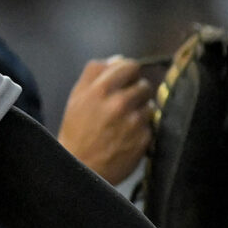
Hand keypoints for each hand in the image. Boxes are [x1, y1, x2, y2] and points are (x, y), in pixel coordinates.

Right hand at [57, 55, 154, 183]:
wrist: (80, 168)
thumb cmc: (76, 132)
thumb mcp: (76, 98)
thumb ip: (94, 74)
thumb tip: (118, 60)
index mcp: (100, 89)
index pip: (129, 65)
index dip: (128, 72)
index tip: (125, 81)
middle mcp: (119, 102)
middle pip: (143, 84)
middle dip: (135, 92)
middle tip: (124, 104)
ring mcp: (134, 121)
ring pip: (150, 104)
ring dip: (141, 111)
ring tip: (125, 122)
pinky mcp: (144, 138)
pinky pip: (152, 124)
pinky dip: (143, 128)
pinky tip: (129, 135)